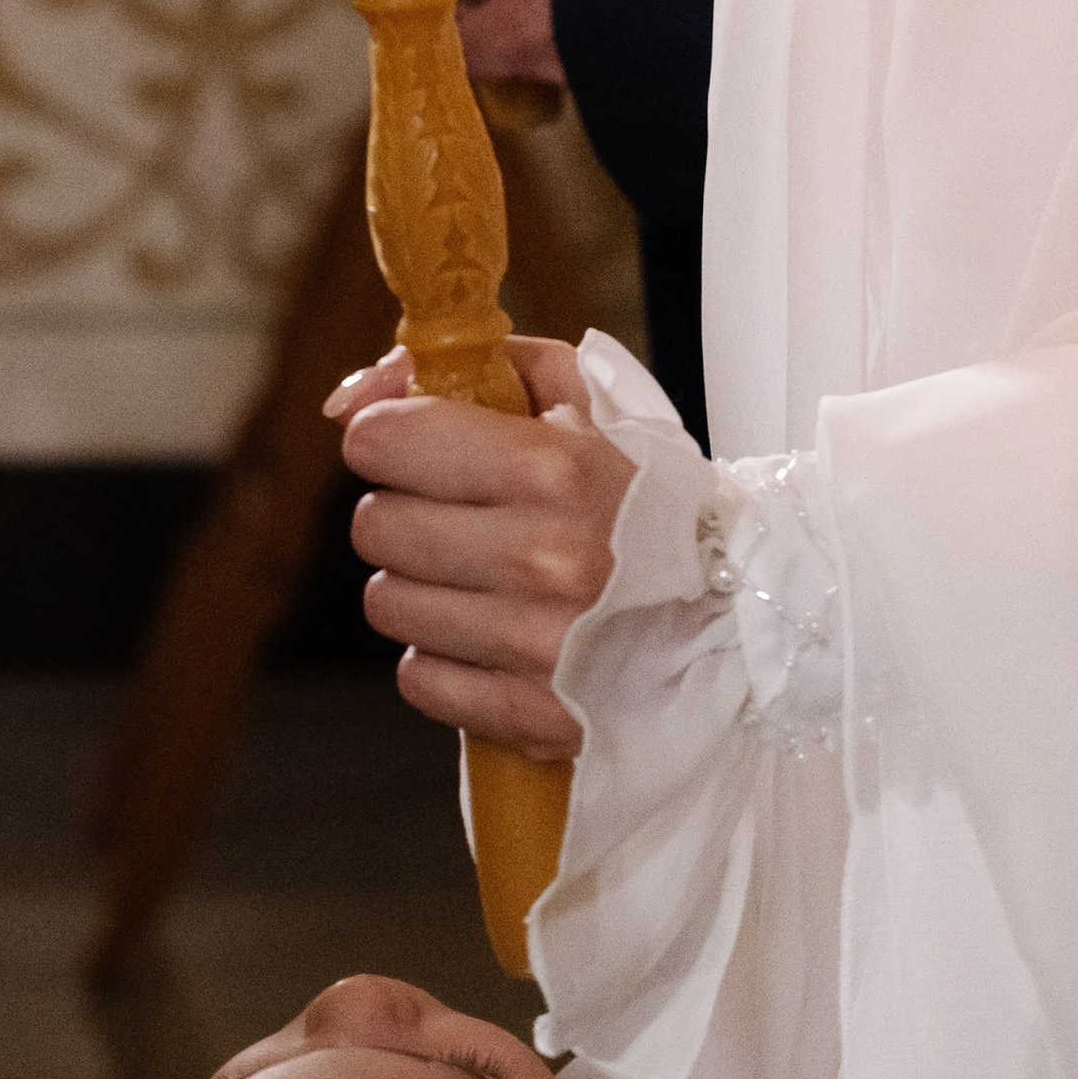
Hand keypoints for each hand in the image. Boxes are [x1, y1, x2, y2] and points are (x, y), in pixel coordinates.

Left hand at [330, 333, 632, 759]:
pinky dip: (444, 657)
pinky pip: (418, 678)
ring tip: (481, 576)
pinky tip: (493, 633)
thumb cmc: (643, 496)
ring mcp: (532, 645)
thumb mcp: (580, 397)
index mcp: (552, 467)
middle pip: (374, 526)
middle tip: (456, 514)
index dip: (389, 438)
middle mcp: (540, 557)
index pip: (384, 441)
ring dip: (421, 587)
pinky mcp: (527, 714)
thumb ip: (469, 364)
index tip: (414, 446)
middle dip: (405, 513)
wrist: (731, 613)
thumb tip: (345, 400)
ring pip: (387, 603)